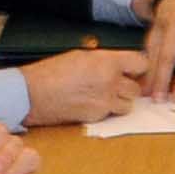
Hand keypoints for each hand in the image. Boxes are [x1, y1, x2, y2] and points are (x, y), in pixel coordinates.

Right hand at [15, 44, 145, 125]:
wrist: (33, 94)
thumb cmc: (52, 71)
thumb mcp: (81, 56)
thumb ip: (104, 60)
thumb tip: (119, 64)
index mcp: (107, 62)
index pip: (141, 64)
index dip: (138, 67)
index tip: (133, 69)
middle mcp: (110, 82)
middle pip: (136, 88)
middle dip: (128, 86)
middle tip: (117, 84)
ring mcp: (105, 102)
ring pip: (128, 104)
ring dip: (120, 101)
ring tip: (104, 95)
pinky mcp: (98, 117)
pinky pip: (112, 114)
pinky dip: (107, 110)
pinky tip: (92, 103)